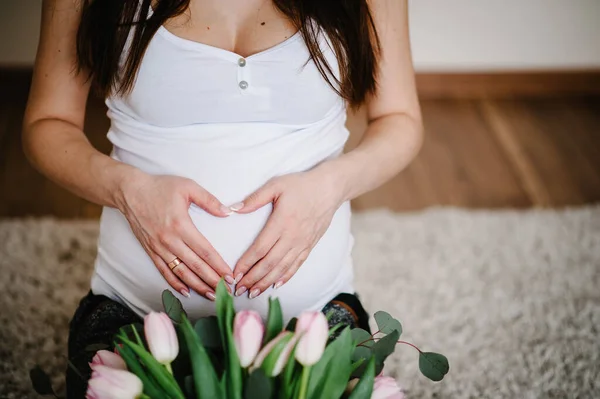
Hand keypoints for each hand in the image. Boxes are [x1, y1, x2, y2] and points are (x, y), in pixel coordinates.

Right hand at [116, 170, 234, 299]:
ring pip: (181, 272)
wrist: (129, 191)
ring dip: (197, 285)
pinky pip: (164, 271)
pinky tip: (186, 291)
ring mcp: (158, 248)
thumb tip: (228, 212)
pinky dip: (175, 283)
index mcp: (180, 225)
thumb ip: (209, 200)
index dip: (218, 265)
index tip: (230, 276)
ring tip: (211, 295)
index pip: (205, 251)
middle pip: (195, 266)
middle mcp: (169, 241)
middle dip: (212, 280)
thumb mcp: (188, 187)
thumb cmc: (160, 187)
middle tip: (226, 291)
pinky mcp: (150, 251)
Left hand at [231, 169, 344, 297]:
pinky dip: (286, 277)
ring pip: (282, 268)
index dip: (246, 264)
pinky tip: (276, 285)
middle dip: (253, 279)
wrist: (330, 189)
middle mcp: (292, 237)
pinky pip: (297, 265)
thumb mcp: (276, 185)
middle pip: (270, 263)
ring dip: (267, 282)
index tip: (234, 274)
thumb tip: (233, 209)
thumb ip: (255, 198)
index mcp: (281, 222)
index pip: (260, 249)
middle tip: (239, 290)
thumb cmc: (301, 185)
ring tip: (254, 292)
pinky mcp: (310, 245)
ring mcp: (302, 243)